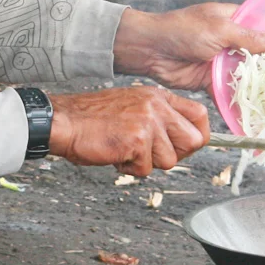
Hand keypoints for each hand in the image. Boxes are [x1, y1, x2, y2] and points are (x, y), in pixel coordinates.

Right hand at [49, 88, 209, 175]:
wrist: (64, 121)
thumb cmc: (91, 119)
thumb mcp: (132, 105)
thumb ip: (158, 117)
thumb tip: (181, 138)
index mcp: (157, 96)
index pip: (199, 115)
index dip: (197, 135)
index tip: (186, 146)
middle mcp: (156, 106)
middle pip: (193, 141)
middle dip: (175, 154)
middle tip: (152, 154)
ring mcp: (148, 122)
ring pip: (170, 160)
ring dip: (146, 162)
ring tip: (125, 149)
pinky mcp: (137, 140)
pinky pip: (146, 168)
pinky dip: (129, 168)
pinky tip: (115, 154)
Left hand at [112, 4, 264, 90]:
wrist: (150, 50)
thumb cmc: (182, 30)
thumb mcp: (218, 29)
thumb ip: (247, 37)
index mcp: (234, 19)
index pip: (263, 27)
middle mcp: (231, 40)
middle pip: (258, 53)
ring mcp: (222, 61)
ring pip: (246, 73)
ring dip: (259, 82)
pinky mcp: (212, 80)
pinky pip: (230, 89)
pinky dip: (240, 97)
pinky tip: (258, 106)